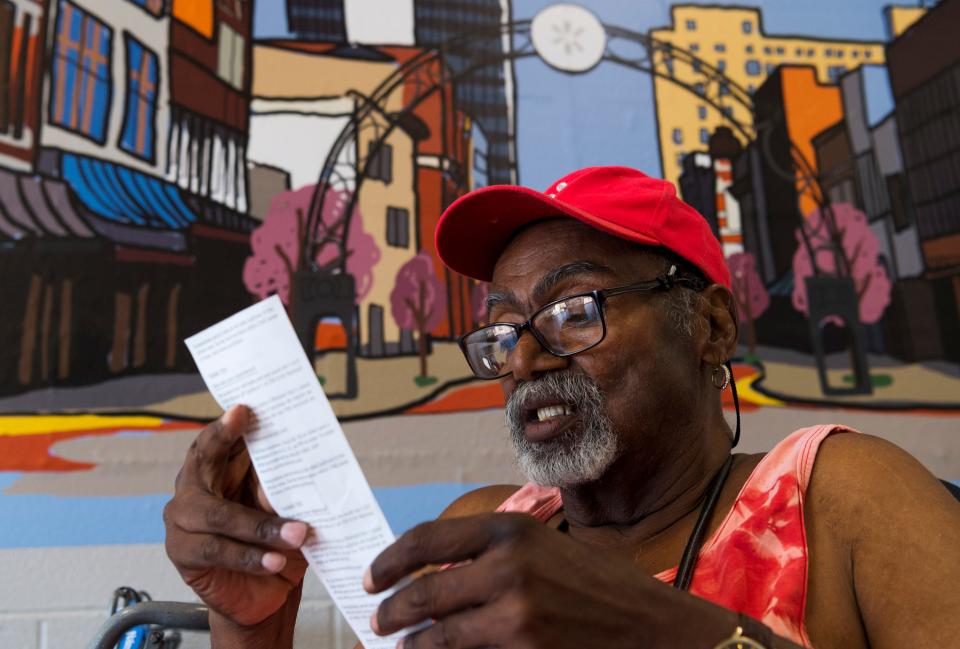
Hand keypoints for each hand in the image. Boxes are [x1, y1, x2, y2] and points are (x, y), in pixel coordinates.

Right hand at [164, 405, 309, 627]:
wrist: (268, 595)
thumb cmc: (278, 542)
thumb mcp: (286, 507)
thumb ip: (281, 485)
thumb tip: (298, 462)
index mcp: (221, 469)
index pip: (220, 439)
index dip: (228, 423)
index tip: (244, 408)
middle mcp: (195, 486)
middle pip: (204, 459)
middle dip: (224, 439)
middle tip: (244, 421)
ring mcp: (183, 519)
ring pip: (219, 514)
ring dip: (261, 526)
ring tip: (297, 534)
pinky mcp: (183, 553)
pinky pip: (217, 550)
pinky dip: (250, 556)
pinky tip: (274, 561)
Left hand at [365, 513, 735, 647]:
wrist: (650, 625)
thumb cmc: (596, 583)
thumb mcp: (542, 548)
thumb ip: (489, 554)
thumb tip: (430, 573)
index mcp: (509, 529)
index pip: (425, 540)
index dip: (389, 562)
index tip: (371, 579)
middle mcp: (508, 567)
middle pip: (423, 594)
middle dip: (392, 613)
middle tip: (378, 622)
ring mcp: (516, 616)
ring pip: (438, 638)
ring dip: (413, 646)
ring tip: (403, 647)